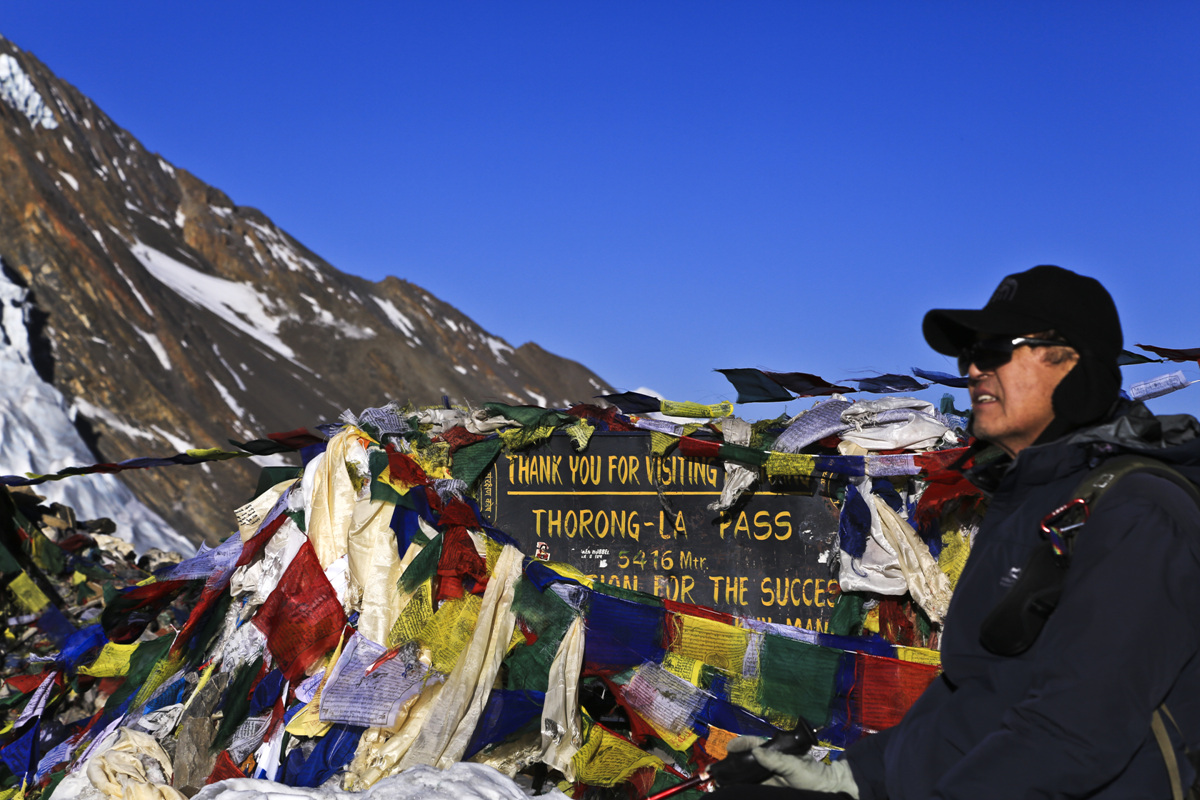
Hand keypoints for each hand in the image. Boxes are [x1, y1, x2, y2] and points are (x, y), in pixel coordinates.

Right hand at [724, 736, 858, 796]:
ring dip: (733, 777)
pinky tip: (730, 789)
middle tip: (716, 769)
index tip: (729, 748)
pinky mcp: (768, 788)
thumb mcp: (795, 766)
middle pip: (746, 761)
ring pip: (747, 775)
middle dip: (731, 763)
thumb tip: (755, 751)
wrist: (827, 792)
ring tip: (719, 781)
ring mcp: (768, 776)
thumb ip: (776, 759)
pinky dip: (741, 788)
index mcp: (775, 751)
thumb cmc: (813, 775)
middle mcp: (769, 763)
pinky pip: (752, 787)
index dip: (740, 744)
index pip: (754, 745)